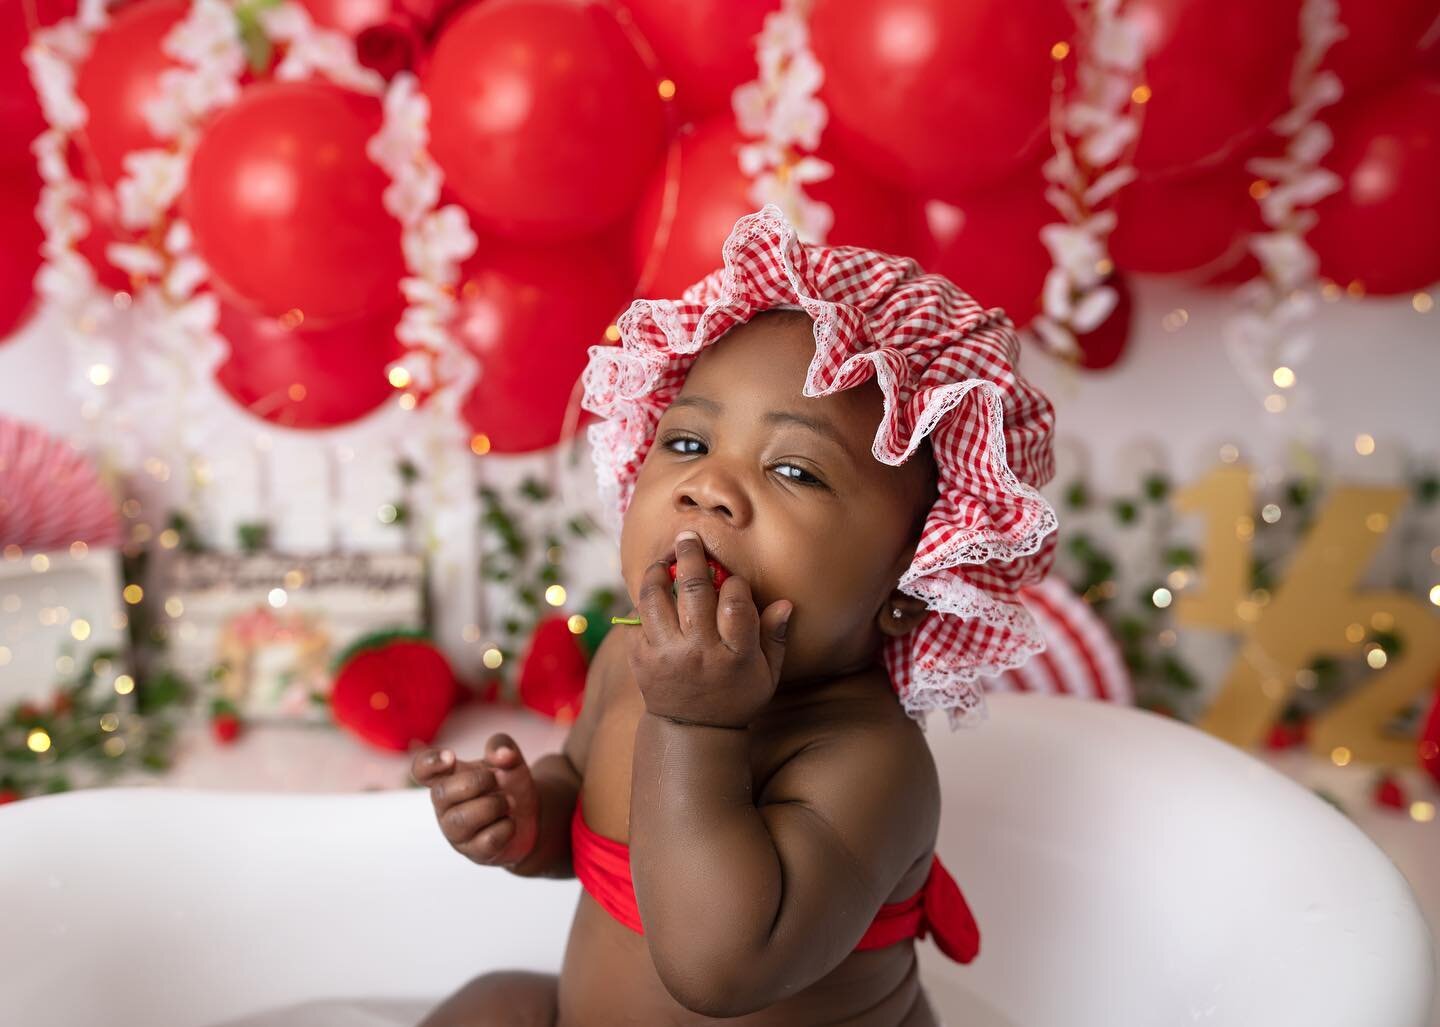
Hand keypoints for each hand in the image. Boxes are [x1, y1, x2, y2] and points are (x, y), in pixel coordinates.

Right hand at [411, 733, 538, 867]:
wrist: (530, 817)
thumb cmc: (508, 784)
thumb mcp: (509, 759)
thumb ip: (503, 746)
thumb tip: (501, 754)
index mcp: (447, 778)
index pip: (421, 770)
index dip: (429, 763)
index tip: (451, 757)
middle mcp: (445, 806)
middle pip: (440, 794)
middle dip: (476, 782)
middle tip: (498, 779)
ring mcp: (457, 833)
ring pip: (462, 820)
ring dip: (494, 805)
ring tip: (509, 802)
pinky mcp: (476, 852)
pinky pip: (488, 840)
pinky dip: (507, 826)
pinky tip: (510, 822)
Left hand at [629, 530, 792, 728]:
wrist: (692, 732)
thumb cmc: (736, 696)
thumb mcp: (767, 674)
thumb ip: (775, 637)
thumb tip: (785, 603)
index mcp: (735, 656)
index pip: (736, 604)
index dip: (735, 583)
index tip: (732, 580)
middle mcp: (699, 652)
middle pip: (692, 590)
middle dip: (690, 556)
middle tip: (688, 537)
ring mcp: (666, 655)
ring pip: (656, 599)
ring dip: (657, 572)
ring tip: (663, 560)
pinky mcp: (641, 659)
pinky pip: (637, 619)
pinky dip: (643, 602)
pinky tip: (653, 593)